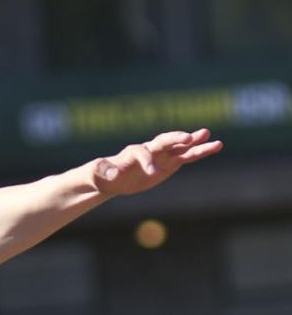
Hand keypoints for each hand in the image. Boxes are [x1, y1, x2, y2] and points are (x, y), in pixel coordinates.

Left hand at [92, 129, 221, 196]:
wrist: (112, 177)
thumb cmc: (103, 174)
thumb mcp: (99, 174)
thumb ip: (105, 171)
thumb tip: (112, 174)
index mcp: (133, 152)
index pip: (142, 152)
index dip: (147, 160)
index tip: (152, 173)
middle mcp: (150, 149)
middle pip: (165, 141)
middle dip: (176, 139)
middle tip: (189, 138)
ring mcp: (162, 155)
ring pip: (181, 146)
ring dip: (195, 142)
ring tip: (211, 137)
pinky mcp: (171, 162)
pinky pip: (188, 156)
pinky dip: (200, 151)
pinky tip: (216, 146)